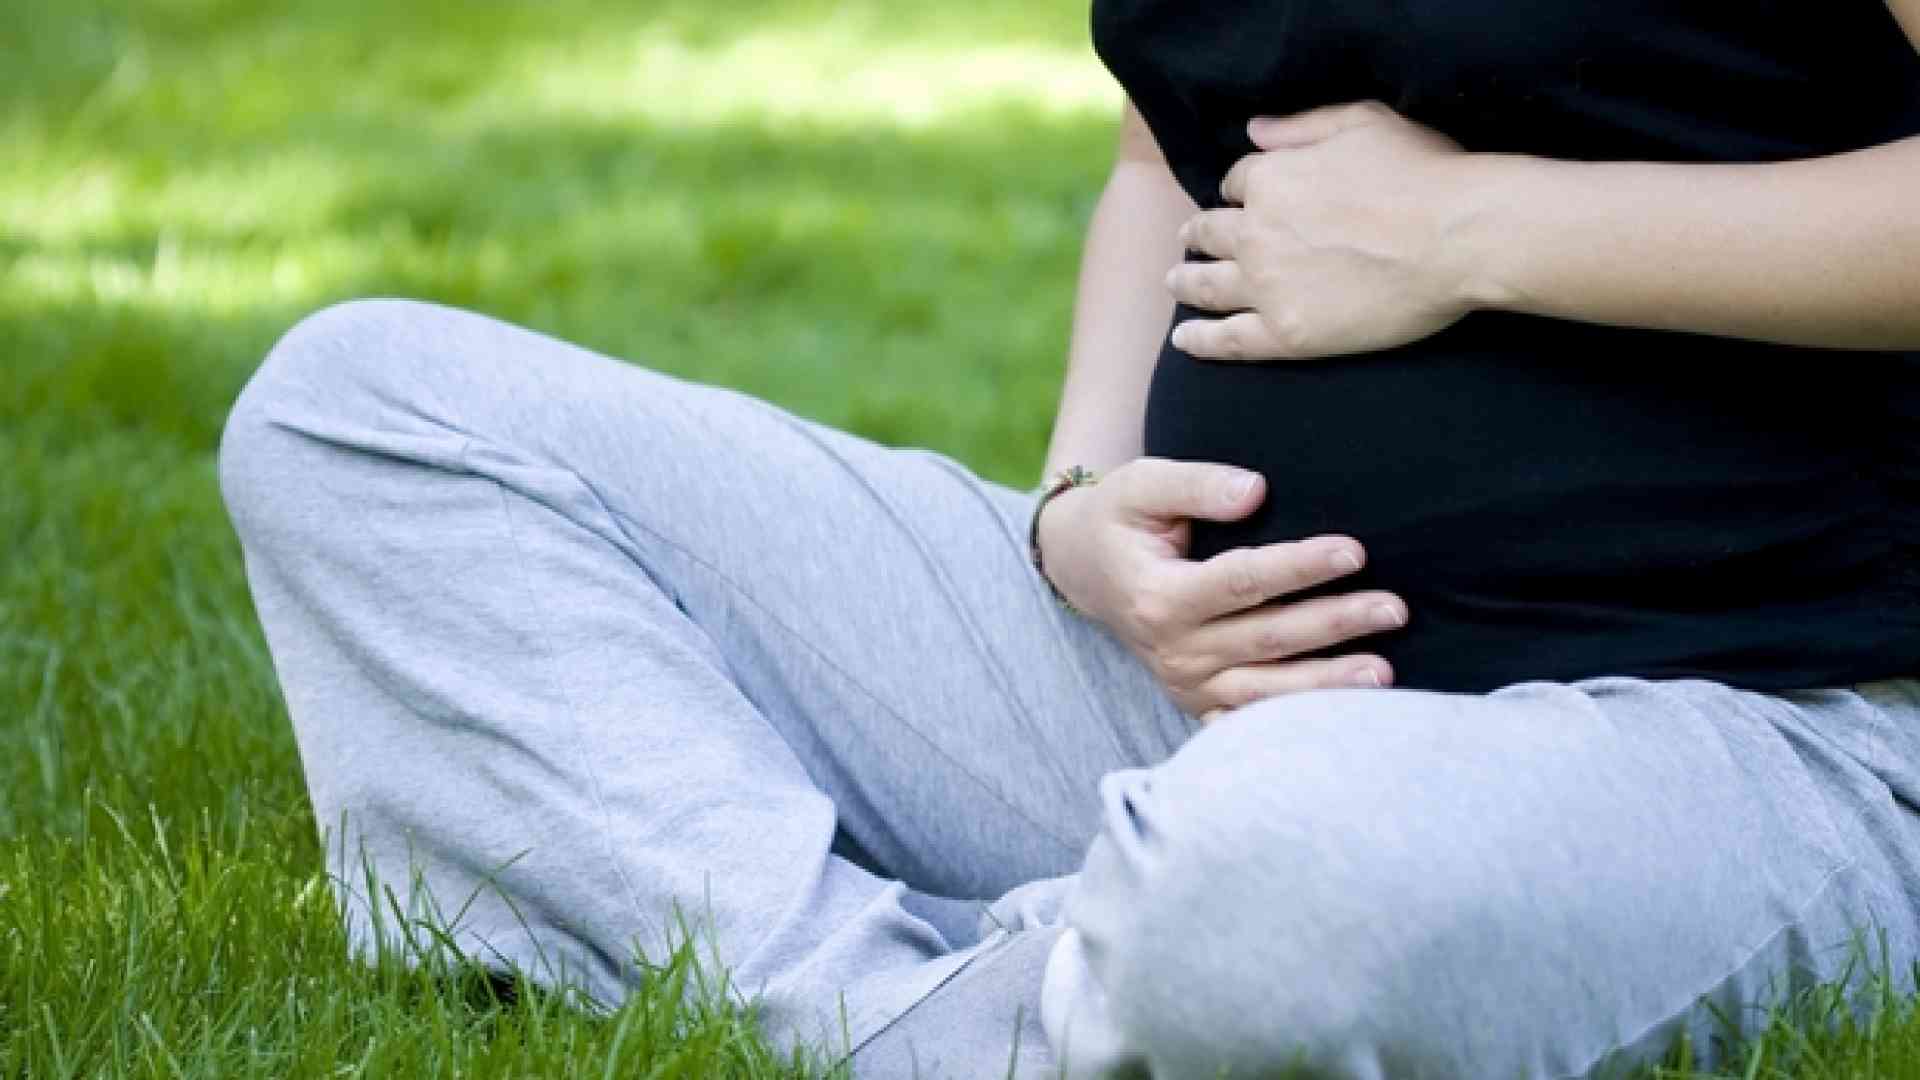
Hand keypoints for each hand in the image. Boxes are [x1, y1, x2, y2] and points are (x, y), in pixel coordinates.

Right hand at [1035, 458, 1406, 721]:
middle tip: (1395, 608)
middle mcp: (1173, 650)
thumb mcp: (1141, 485)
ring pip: (1266, 691)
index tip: (1355, 551)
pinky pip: (1252, 720)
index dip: (1299, 567)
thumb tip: (1257, 490)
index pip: (1242, 582)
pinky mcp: (1198, 703)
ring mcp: (1186, 684)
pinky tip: (1345, 720)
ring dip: (1329, 684)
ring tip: (1387, 671)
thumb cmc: (1120, 519)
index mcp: (1159, 597)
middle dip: (1335, 624)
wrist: (1084, 570)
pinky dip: (1296, 722)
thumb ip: (1196, 484)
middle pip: (1267, 638)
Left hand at [1165, 100, 1478, 360]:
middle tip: (1187, 240)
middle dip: (1197, 233)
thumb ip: (1301, 126)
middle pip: (1211, 232)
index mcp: (1271, 178)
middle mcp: (1256, 232)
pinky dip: (1199, 340)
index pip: (1238, 182)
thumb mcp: (1363, 122)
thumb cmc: (1422, 173)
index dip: (1240, 189)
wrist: (1458, 237)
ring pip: (1207, 284)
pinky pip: (1227, 340)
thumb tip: (1252, 131)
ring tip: (1174, 280)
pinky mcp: (1286, 333)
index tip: (1240, 198)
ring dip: (1185, 279)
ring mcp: (1266, 286)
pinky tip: (1183, 339)